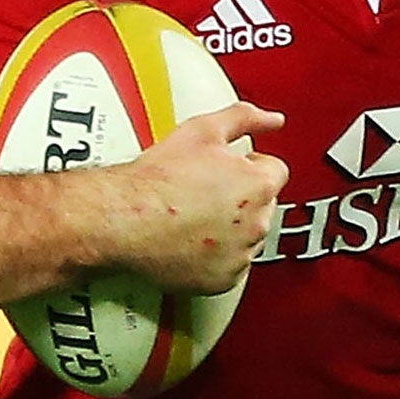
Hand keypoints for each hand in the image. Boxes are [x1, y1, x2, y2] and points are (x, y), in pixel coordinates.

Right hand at [103, 101, 287, 295]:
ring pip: (247, 236)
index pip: (275, 171)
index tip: (228, 168)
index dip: (249, 166)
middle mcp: (257, 223)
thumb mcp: (203, 130)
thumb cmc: (158, 180)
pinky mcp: (223, 281)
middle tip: (205, 190)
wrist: (124, 218)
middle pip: (263, 205)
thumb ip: (245, 117)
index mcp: (258, 184)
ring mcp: (240, 255)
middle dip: (241, 197)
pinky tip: (191, 239)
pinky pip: (231, 266)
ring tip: (195, 214)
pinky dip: (216, 256)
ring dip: (230, 227)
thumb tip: (271, 119)